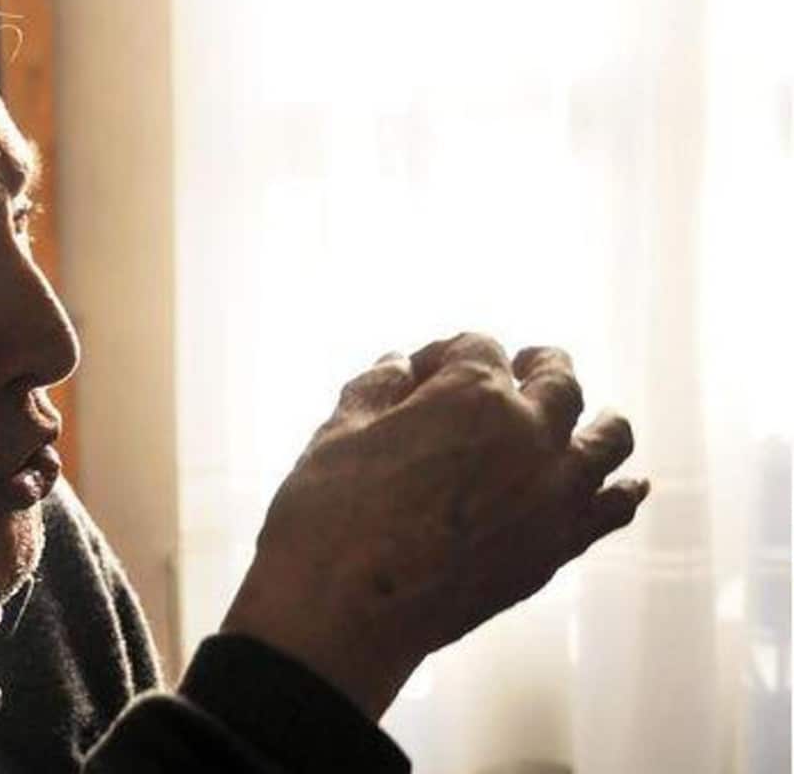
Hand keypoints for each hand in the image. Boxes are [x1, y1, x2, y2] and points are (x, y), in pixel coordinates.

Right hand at [220, 332, 649, 719]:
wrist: (347, 612)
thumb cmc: (330, 515)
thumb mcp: (338, 432)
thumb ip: (377, 388)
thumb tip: (398, 365)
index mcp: (473, 393)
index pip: (477, 346)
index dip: (447, 353)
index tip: (421, 373)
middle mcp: (530, 433)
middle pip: (558, 380)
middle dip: (538, 366)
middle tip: (525, 367)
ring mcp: (553, 493)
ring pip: (609, 438)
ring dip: (598, 420)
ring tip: (594, 417)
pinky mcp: (558, 546)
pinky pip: (612, 510)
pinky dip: (622, 492)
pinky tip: (628, 486)